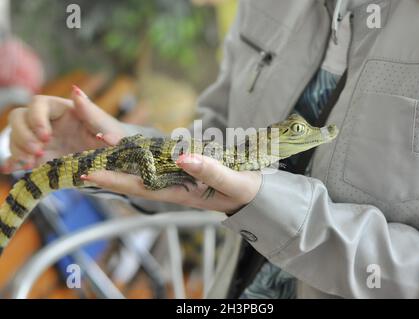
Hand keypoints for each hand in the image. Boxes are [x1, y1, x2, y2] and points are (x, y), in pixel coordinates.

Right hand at [4, 86, 124, 171]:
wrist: (115, 160)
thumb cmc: (112, 137)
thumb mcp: (105, 125)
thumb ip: (89, 110)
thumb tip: (75, 90)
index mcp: (62, 109)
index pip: (38, 104)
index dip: (36, 117)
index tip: (46, 135)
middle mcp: (47, 122)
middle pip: (19, 118)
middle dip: (23, 134)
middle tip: (38, 151)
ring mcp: (40, 141)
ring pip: (15, 138)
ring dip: (18, 149)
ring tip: (32, 162)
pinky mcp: (39, 158)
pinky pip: (18, 158)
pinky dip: (14, 163)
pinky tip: (16, 169)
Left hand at [84, 153, 261, 214]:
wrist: (255, 192)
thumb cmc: (245, 191)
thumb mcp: (232, 183)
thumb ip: (210, 171)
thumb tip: (183, 156)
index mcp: (178, 192)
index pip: (139, 186)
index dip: (114, 179)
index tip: (88, 172)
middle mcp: (171, 183)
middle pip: (134, 173)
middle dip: (109, 162)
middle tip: (82, 149)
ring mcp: (176, 174)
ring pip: (143, 163)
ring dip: (121, 152)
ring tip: (97, 138)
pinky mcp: (183, 165)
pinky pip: (156, 155)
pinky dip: (140, 147)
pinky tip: (129, 140)